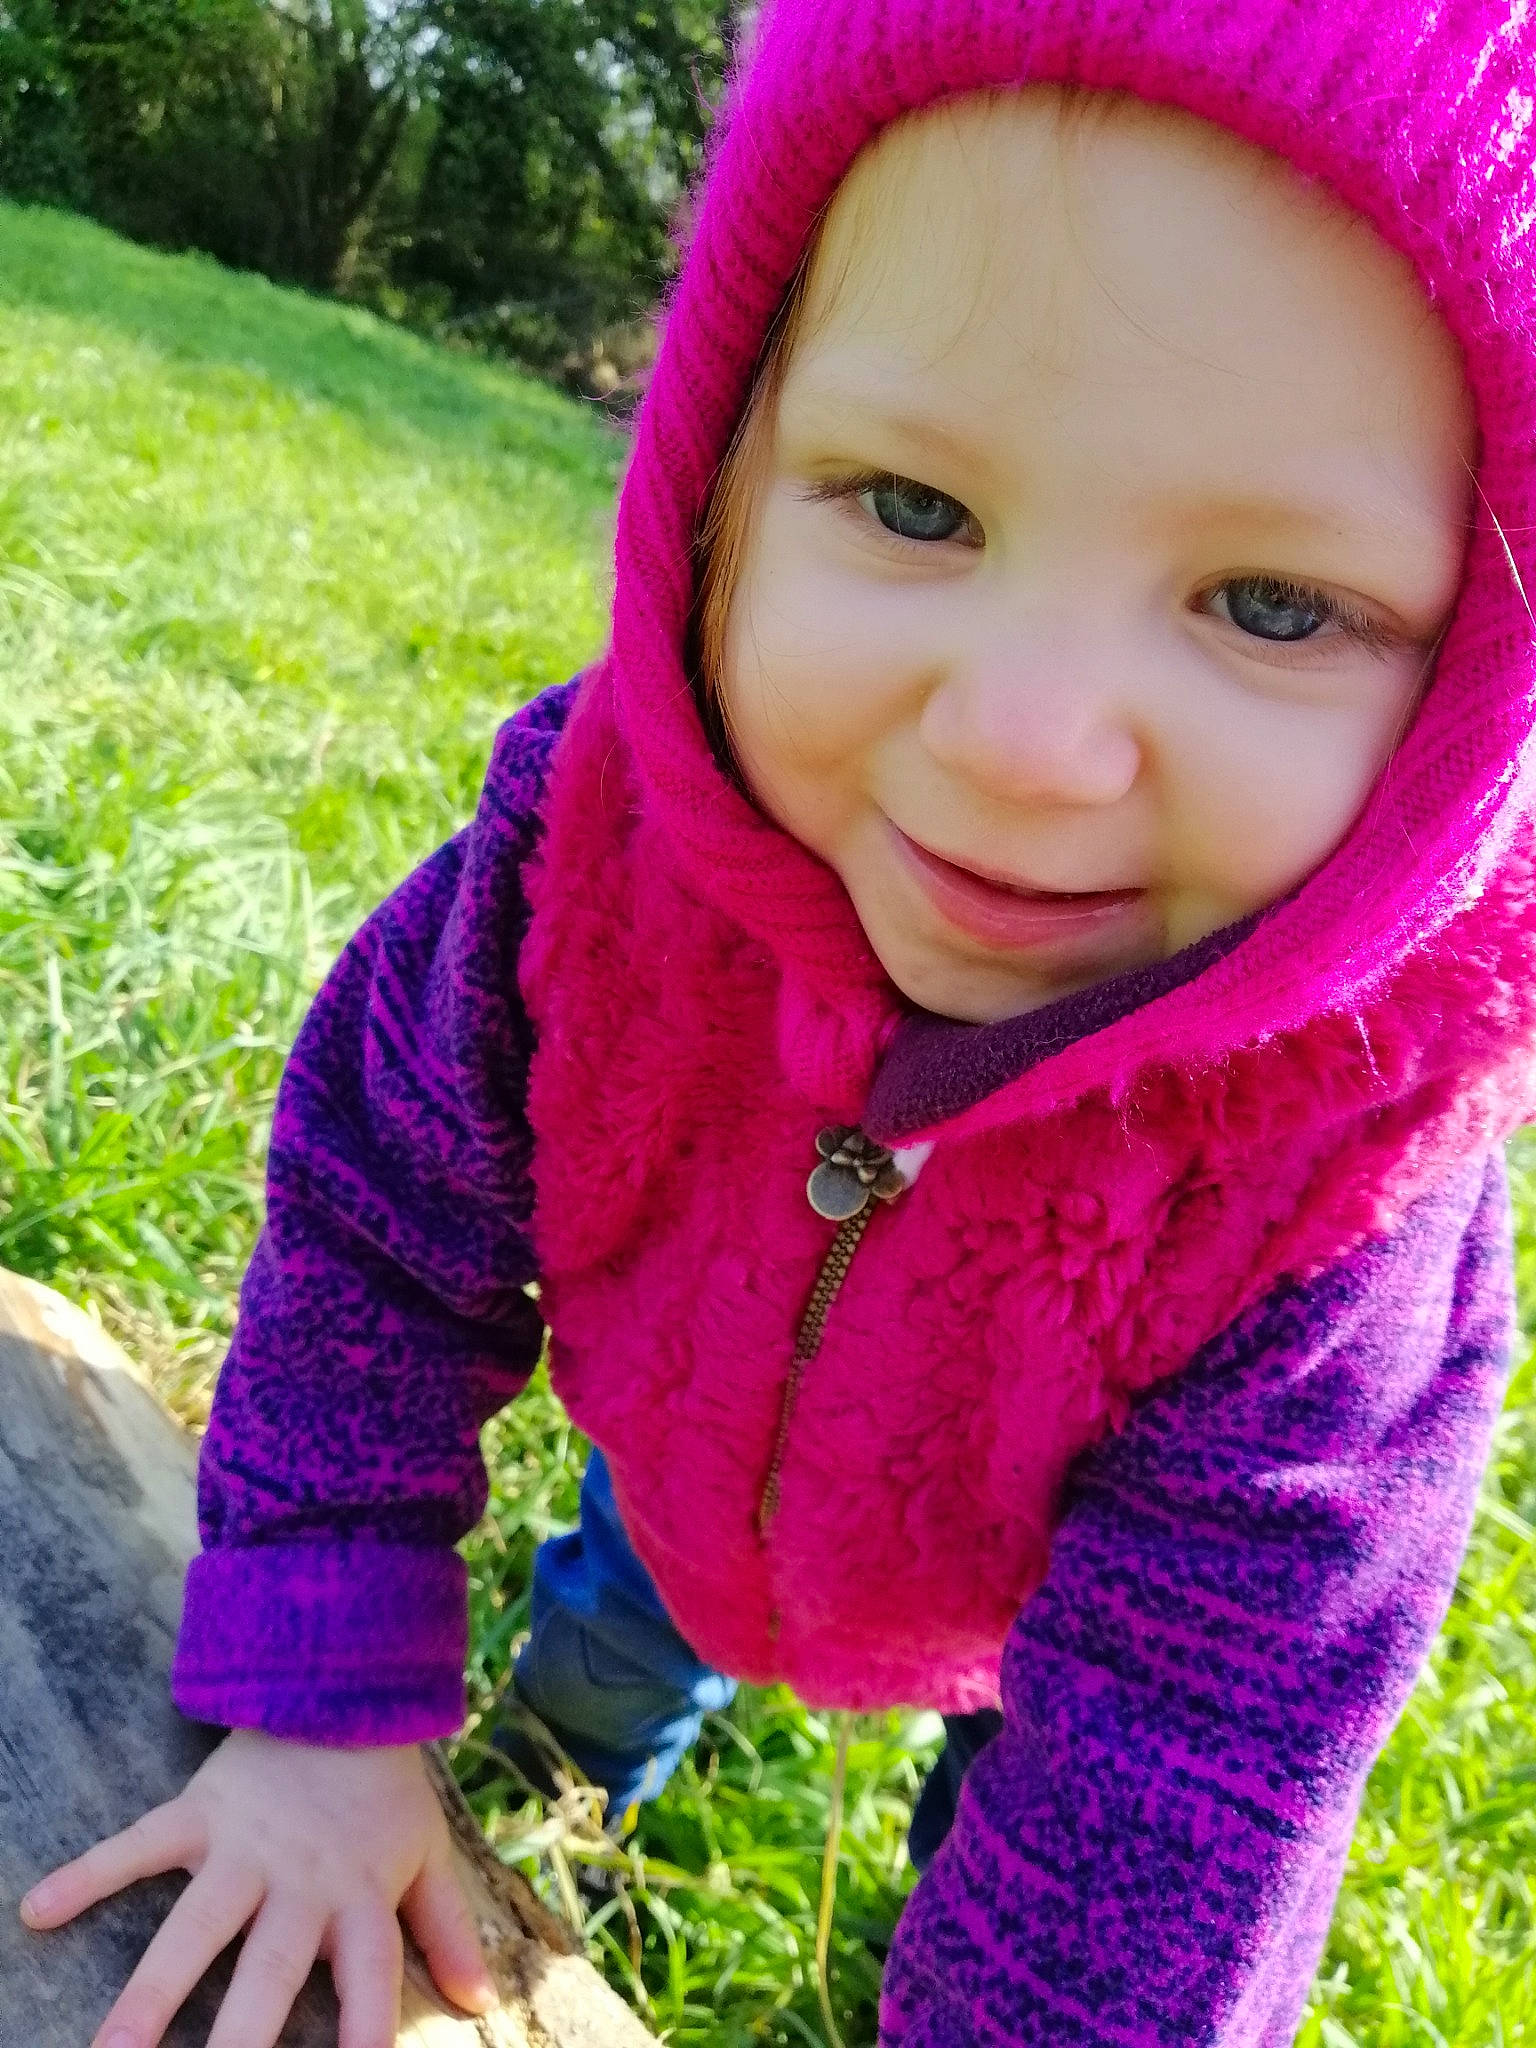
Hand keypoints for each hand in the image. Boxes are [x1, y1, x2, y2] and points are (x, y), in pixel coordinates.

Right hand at [17, 1728, 497, 2047]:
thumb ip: (446, 1929)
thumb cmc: (384, 1790)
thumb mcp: (427, 1854)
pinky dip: (89, 1873)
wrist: (345, 1686)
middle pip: (269, 1971)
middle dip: (240, 2039)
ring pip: (194, 1926)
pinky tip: (39, 1908)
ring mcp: (245, 1848)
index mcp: (361, 1897)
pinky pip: (138, 1844)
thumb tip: (482, 2001)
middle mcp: (302, 1882)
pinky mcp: (199, 1811)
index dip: (365, 2034)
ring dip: (151, 1991)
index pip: (369, 1981)